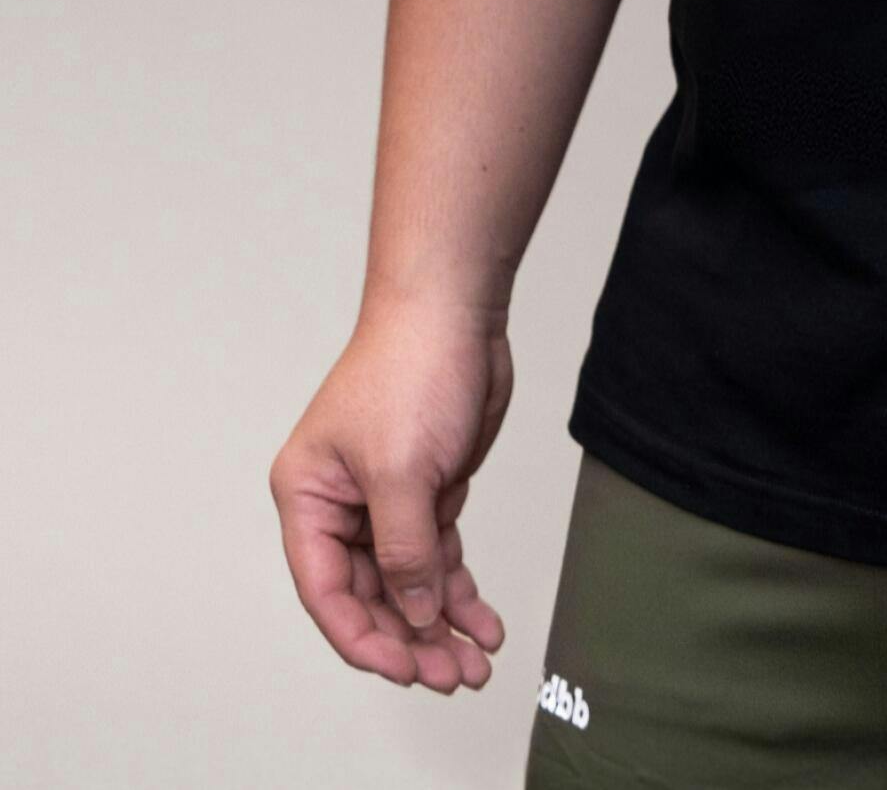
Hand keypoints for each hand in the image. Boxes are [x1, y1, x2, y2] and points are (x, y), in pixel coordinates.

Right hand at [269, 295, 512, 691]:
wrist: (456, 308)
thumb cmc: (410, 367)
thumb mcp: (402, 470)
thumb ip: (404, 549)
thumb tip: (413, 615)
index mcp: (308, 497)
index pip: (326, 590)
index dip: (364, 637)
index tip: (405, 669)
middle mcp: (340, 505)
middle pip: (370, 595)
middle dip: (410, 640)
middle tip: (452, 676)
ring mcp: (385, 499)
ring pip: (407, 583)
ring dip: (439, 625)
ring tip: (475, 664)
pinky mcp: (427, 489)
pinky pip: (437, 556)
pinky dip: (458, 590)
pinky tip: (480, 622)